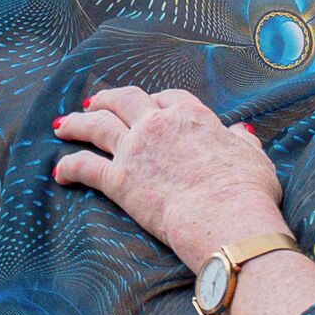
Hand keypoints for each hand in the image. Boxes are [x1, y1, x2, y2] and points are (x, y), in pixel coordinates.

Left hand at [51, 86, 283, 272]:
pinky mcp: (119, 181)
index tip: (150, 105)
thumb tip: (242, 132)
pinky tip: (59, 172)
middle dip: (107, 99)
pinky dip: (69, 167)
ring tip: (63, 124)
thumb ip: (243, 141)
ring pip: (97, 126)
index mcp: (191, 115)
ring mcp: (135, 150)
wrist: (227, 216)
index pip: (167, 98)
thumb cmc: (247, 190)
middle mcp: (157, 125)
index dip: (155, 101)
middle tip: (95, 102)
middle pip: (124, 101)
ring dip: (77, 123)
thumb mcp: (254, 157)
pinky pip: (85, 167)